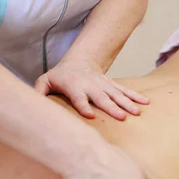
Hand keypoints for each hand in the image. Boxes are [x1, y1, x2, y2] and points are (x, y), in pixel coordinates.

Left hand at [34, 58, 149, 120]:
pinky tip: (146, 104)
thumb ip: (39, 91)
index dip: (84, 106)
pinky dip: (136, 97)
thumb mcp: (46, 81)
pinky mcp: (112, 85)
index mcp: (74, 87)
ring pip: (117, 95)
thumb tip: (32, 105)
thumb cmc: (60, 76)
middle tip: (122, 117)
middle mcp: (91, 86)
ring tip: (136, 113)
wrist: (79, 61)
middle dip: (112, 107)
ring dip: (127, 103)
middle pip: (102, 98)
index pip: (79, 98)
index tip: (91, 115)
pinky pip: (125, 91)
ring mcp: (103, 85)